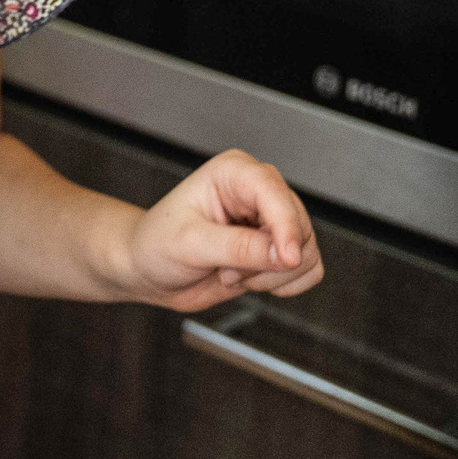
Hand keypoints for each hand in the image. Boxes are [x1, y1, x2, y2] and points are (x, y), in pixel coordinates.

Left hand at [120, 150, 323, 311]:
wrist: (148, 269)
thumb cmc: (156, 244)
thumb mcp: (190, 245)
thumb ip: (238, 248)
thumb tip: (284, 254)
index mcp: (234, 173)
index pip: (275, 193)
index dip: (286, 226)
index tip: (287, 258)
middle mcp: (258, 192)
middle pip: (299, 226)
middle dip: (266, 261)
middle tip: (227, 270)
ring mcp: (270, 221)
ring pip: (306, 252)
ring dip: (271, 276)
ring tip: (231, 273)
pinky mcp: (277, 249)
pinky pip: (308, 270)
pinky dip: (283, 285)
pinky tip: (249, 280)